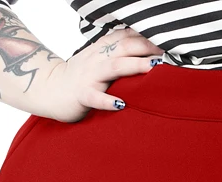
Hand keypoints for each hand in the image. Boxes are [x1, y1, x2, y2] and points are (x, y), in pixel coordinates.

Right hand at [34, 27, 163, 122]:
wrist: (50, 88)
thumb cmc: (82, 76)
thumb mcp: (102, 58)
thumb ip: (122, 52)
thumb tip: (150, 51)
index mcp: (104, 48)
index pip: (129, 36)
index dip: (149, 36)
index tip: (170, 40)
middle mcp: (98, 58)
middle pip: (125, 47)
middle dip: (147, 47)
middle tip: (170, 51)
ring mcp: (89, 76)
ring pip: (114, 67)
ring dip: (134, 66)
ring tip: (153, 68)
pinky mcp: (81, 95)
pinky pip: (95, 97)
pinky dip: (107, 101)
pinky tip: (121, 105)